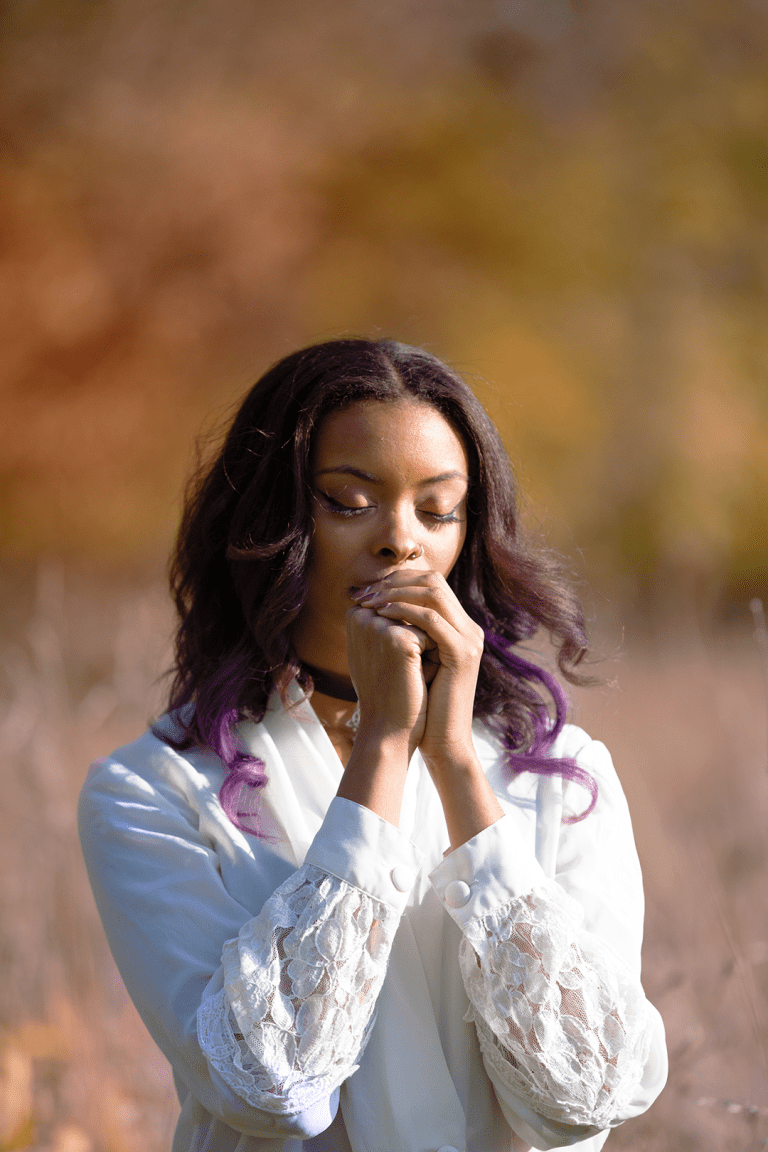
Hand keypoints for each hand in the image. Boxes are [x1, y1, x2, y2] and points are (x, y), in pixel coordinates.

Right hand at [345, 602, 430, 759]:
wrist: (388, 728)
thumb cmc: (387, 689)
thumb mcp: (381, 647)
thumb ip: (387, 617)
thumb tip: (414, 587)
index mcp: (355, 613)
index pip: (403, 602)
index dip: (411, 630)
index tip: (394, 660)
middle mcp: (362, 615)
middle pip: (415, 607)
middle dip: (421, 635)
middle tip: (403, 669)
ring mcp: (377, 626)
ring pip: (425, 619)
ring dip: (427, 645)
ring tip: (408, 672)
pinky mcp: (397, 639)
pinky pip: (432, 634)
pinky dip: (432, 656)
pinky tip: (415, 677)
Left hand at [352, 572, 483, 769]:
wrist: (442, 739)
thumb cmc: (421, 704)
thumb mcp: (411, 661)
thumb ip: (403, 633)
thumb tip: (373, 609)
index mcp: (458, 627)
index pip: (429, 583)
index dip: (396, 580)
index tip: (366, 588)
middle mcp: (468, 628)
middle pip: (433, 581)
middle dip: (395, 581)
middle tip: (366, 590)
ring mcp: (469, 639)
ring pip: (433, 593)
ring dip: (397, 592)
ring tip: (370, 600)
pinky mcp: (462, 654)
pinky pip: (432, 619)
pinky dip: (405, 612)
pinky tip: (383, 614)